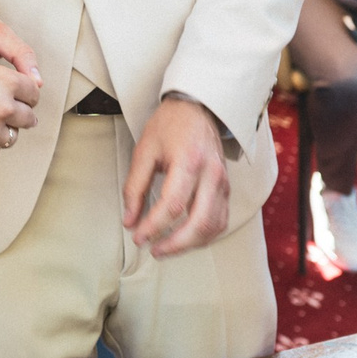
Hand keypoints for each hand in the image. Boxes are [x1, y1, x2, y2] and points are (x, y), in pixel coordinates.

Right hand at [0, 58, 39, 162]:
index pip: (33, 92)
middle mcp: (4, 107)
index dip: (26, 94)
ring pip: (12, 137)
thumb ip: (0, 80)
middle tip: (5, 114)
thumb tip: (19, 93)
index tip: (21, 98)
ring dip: (2, 132)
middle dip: (19, 115)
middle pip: (28, 117)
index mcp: (5, 82)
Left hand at [123, 97, 229, 257]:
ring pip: (214, 225)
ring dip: (190, 244)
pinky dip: (204, 235)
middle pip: (199, 222)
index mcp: (189, 160)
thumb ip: (135, 187)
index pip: (172, 205)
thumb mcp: (144, 150)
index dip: (154, 226)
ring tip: (166, 247)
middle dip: (176, 244)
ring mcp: (223, 182)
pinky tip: (186, 238)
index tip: (138, 237)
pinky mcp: (226, 187)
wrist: (197, 107)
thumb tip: (129, 220)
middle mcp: (211, 173)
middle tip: (154, 250)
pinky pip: (221, 220)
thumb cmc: (169, 125)